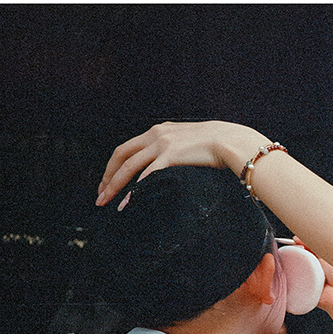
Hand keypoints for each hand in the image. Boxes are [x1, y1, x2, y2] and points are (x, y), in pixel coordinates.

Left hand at [96, 121, 265, 204]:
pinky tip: (128, 203)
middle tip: (100, 195)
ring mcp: (162, 144)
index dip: (113, 166)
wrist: (232, 141)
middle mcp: (156, 135)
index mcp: (158, 130)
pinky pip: (146, 175)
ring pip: (128, 166)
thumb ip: (176, 148)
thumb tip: (171, 163)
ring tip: (107, 201)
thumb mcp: (189, 140)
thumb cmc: (218, 144)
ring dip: (114, 185)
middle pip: (121, 155)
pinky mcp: (171, 156)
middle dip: (108, 177)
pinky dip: (134, 190)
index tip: (108, 182)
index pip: (127, 148)